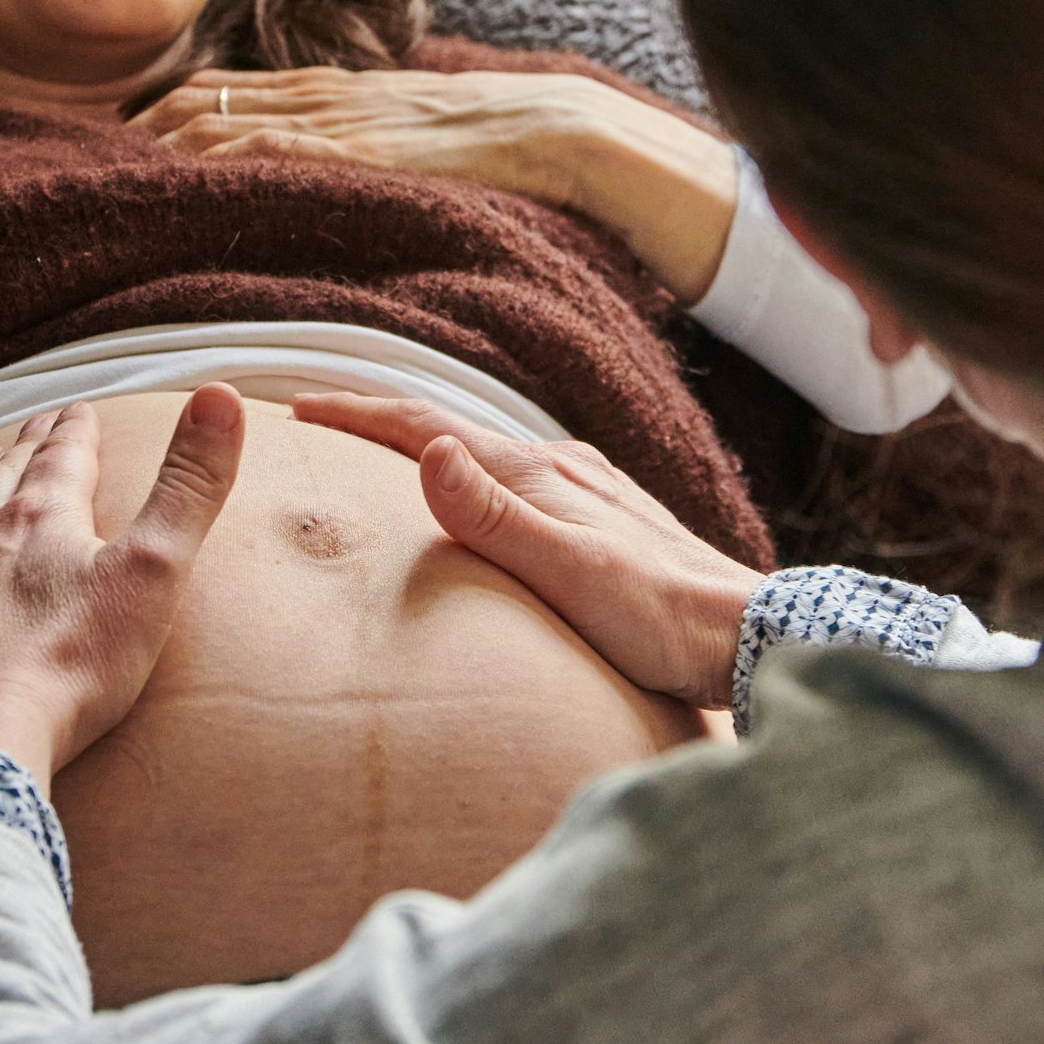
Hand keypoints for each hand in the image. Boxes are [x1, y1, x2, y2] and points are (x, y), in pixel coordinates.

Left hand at [0, 385, 246, 785]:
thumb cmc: (73, 667)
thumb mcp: (154, 571)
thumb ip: (189, 486)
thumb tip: (220, 396)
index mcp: (42, 517)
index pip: (63, 456)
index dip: (76, 432)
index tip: (80, 412)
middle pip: (4, 477)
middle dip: (25, 451)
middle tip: (36, 430)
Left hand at [132, 67, 737, 300]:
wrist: (543, 126)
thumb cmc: (480, 142)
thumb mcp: (400, 135)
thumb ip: (352, 147)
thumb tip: (313, 181)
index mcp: (327, 95)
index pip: (222, 93)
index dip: (164, 115)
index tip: (118, 145)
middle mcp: (318, 100)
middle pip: (205, 103)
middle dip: (146, 132)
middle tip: (91, 164)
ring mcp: (334, 123)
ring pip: (226, 121)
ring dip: (168, 147)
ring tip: (116, 177)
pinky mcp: (355, 151)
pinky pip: (274, 147)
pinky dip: (224, 157)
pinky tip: (185, 174)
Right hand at [291, 393, 764, 707]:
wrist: (749, 636)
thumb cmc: (661, 620)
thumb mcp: (570, 573)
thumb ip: (496, 517)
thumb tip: (431, 451)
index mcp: (538, 475)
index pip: (427, 428)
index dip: (357, 414)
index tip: (294, 408)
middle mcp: (560, 467)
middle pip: (450, 429)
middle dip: (379, 418)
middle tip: (318, 418)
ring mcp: (585, 489)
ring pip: (484, 451)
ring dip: (424, 444)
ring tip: (381, 452)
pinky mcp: (604, 517)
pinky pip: (515, 478)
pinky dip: (470, 473)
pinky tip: (480, 495)